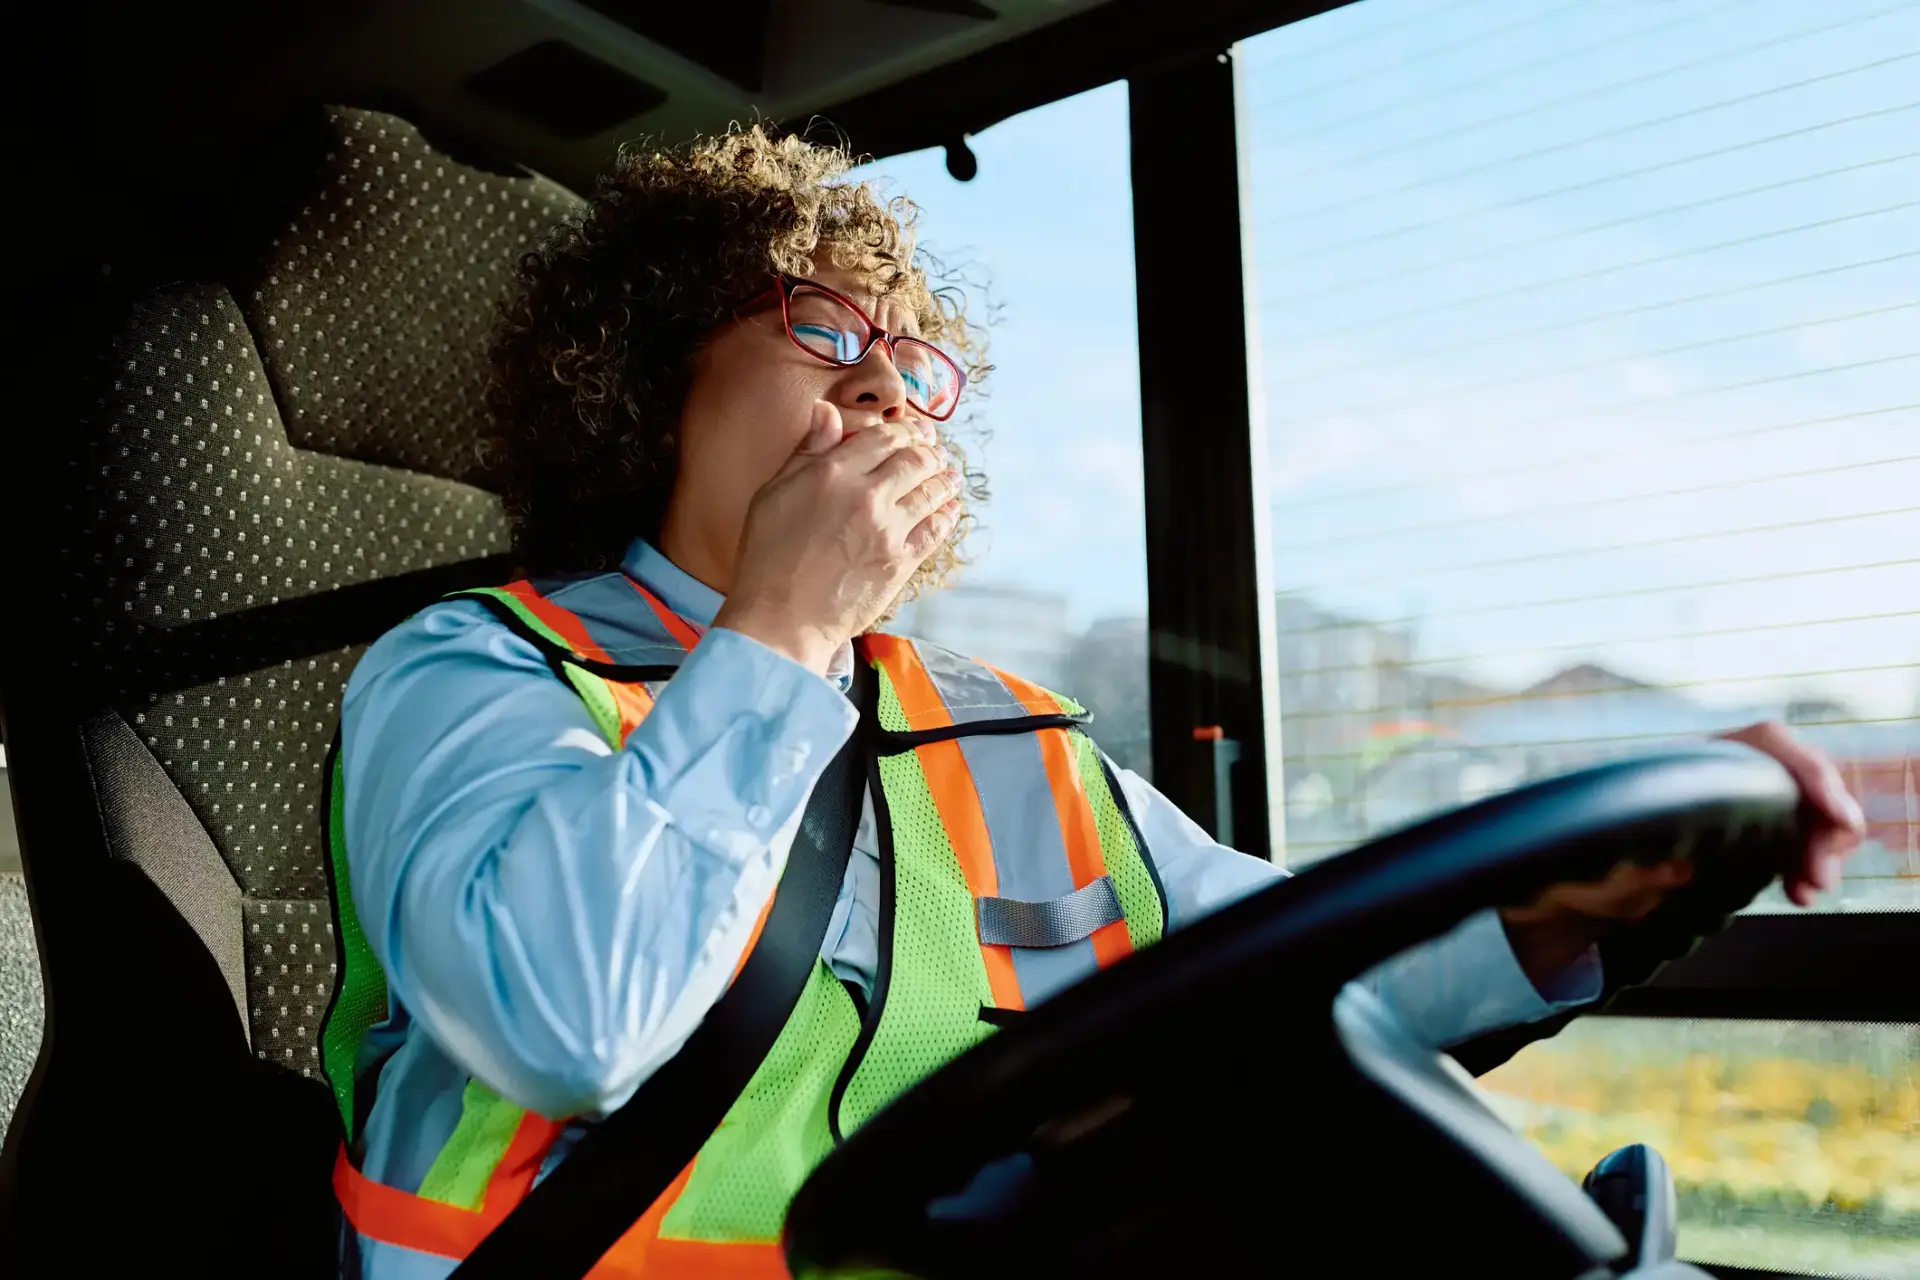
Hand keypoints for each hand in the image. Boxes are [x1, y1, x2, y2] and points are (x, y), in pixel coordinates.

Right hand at [713, 401, 961, 673]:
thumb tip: (826, 411)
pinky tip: (951, 509)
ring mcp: (888, 529)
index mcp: (833, 472)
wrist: (781, 618)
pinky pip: (935, 530)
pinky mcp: (900, 562)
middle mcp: (866, 495)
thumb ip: (807, 451)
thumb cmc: (767, 557)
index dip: (905, 431)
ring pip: (930, 492)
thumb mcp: (773, 493)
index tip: (913, 431)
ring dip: (944, 479)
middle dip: (929, 451)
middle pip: (915, 460)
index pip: (884, 437)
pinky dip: (947, 515)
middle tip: (936, 452)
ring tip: (950, 475)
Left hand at [1498, 720, 1867, 985]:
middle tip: (1816, 880)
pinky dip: (1810, 859)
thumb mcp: (1595, 881)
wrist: (1572, 885)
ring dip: (1820, 847)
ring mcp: (1735, 795)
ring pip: (1806, 806)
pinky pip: (1800, 832)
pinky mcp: (1746, 828)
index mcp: (1681, 763)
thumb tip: (1676, 868)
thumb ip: (1630, 876)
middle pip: (1797, 775)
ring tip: (1806, 889)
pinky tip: (1800, 889)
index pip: (1765, 742)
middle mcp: (1715, 769)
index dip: (1807, 772)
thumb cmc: (1579, 874)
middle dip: (1822, 825)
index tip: (1835, 815)